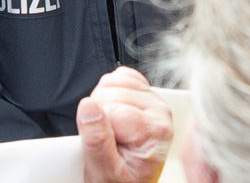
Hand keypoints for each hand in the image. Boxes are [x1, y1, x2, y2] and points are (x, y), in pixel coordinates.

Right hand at [79, 67, 171, 182]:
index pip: (110, 109)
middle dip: (99, 113)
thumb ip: (96, 141)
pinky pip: (119, 76)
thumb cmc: (120, 181)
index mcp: (155, 132)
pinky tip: (113, 112)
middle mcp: (160, 113)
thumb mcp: (104, 171)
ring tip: (109, 127)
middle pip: (111, 92)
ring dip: (102, 102)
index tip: (103, 145)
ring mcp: (153, 101)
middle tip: (105, 138)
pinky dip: (108, 90)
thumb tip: (89, 106)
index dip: (96, 126)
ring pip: (112, 81)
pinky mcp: (145, 94)